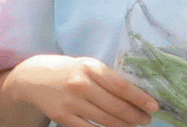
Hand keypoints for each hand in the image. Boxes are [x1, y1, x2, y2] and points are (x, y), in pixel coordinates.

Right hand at [3, 55, 157, 126]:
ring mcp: (71, 103)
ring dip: (124, 125)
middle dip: (136, 116)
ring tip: (132, 124)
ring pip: (106, 121)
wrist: (33, 79)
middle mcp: (80, 85)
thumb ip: (108, 78)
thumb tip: (137, 96)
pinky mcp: (63, 117)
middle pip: (116, 107)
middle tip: (145, 119)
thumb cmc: (68, 71)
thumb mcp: (86, 66)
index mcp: (89, 68)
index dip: (140, 98)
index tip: (154, 106)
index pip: (121, 86)